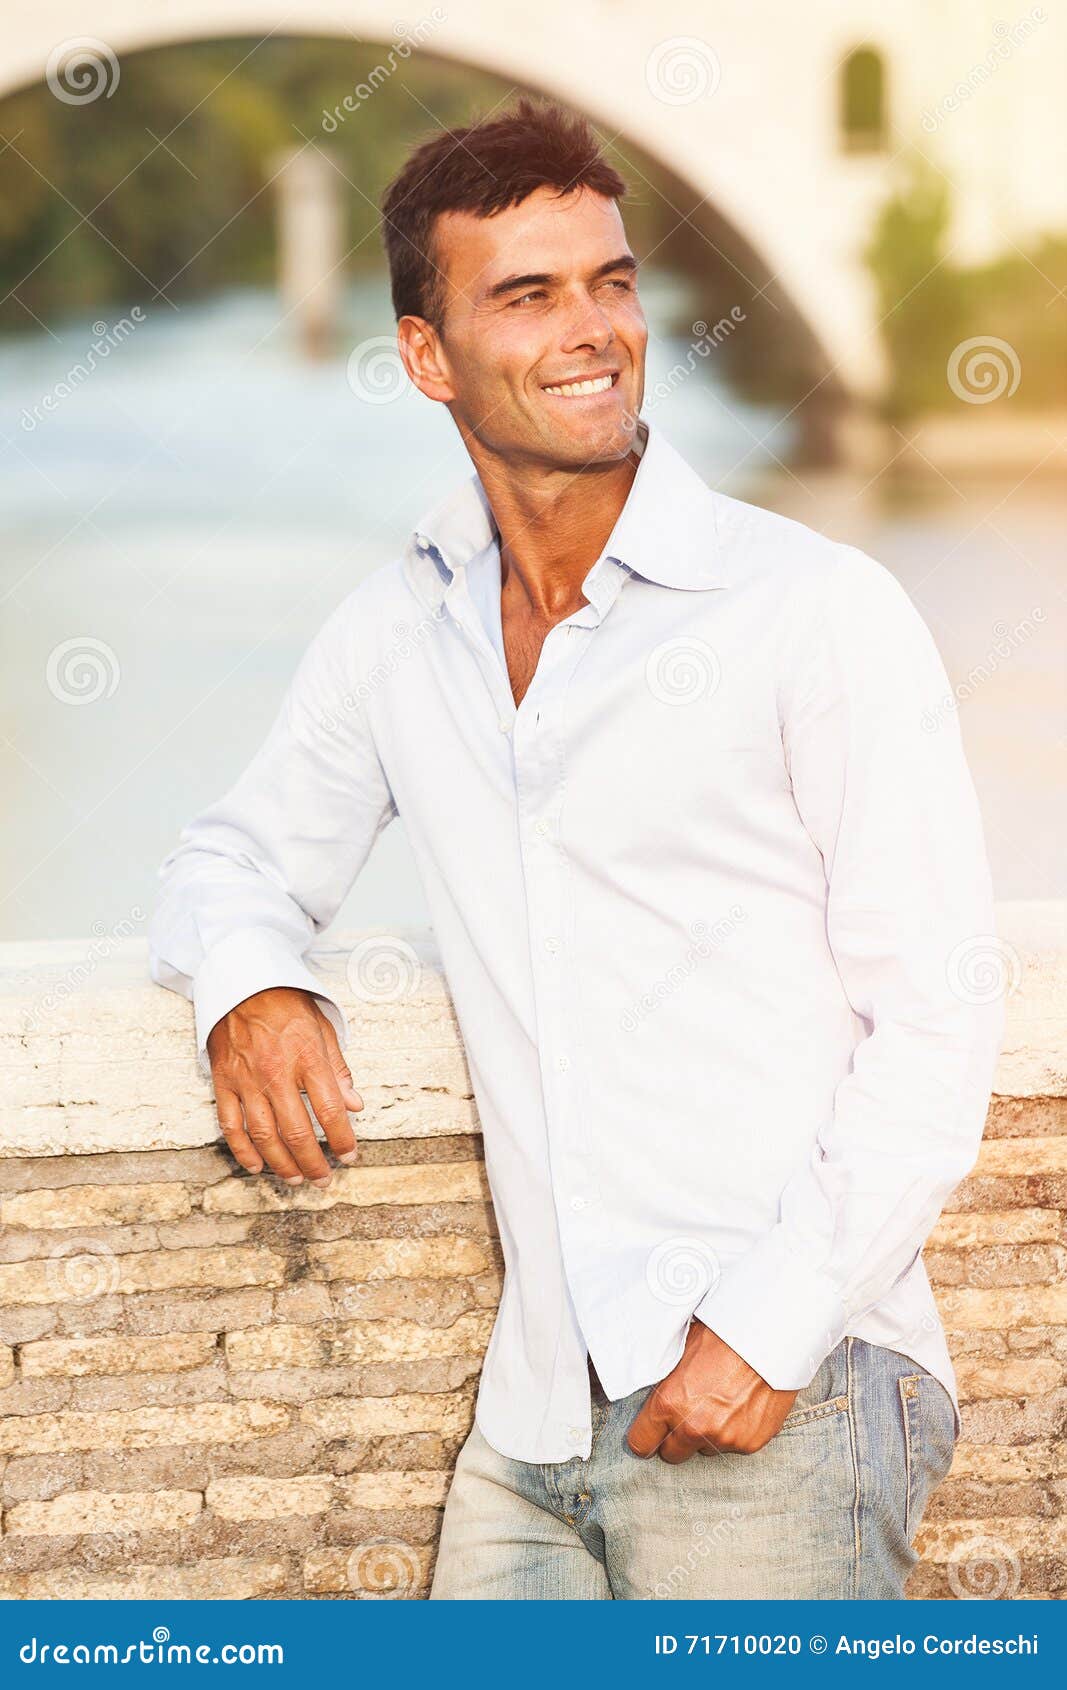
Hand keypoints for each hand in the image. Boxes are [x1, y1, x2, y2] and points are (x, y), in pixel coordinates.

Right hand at [206, 986, 362, 1185]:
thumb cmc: (287, 1005)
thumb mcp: (323, 1029)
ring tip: (296, 1179)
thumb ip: (338, 1070)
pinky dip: (243, 1150)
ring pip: (264, 1135)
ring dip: (281, 1163)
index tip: (349, 1155)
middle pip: (298, 1131)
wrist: (242, 982)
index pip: (330, 1110)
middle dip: (313, 1162)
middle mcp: (277, 1072)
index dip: (342, 1139)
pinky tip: (256, 1165)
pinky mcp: (224, 1081)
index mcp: (307, 1057)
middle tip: (323, 1179)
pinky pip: (231, 1124)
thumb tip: (356, 1105)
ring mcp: (247, 1079)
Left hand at [626, 1317, 797, 1462]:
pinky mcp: (749, 1444)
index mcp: (669, 1403)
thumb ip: (666, 1381)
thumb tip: (652, 1391)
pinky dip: (736, 1432)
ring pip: (705, 1449)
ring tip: (721, 1403)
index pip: (642, 1442)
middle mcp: (693, 1427)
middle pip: (673, 1454)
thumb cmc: (723, 1335)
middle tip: (689, 1414)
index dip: (646, 1436)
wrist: (768, 1337)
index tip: (651, 1433)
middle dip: (677, 1438)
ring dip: (708, 1434)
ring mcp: (724, 1439)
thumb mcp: (682, 1350)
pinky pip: (734, 1446)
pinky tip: (742, 1405)